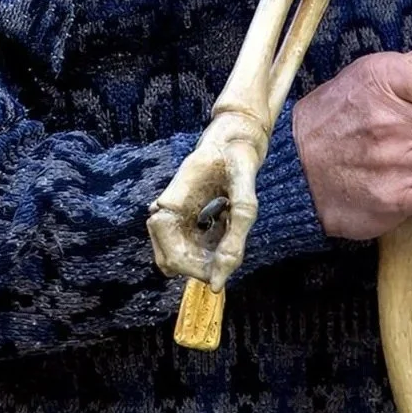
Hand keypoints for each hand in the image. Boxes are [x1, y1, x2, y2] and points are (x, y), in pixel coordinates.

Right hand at [147, 110, 265, 290]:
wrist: (235, 135)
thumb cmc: (238, 154)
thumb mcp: (245, 188)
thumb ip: (237, 229)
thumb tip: (221, 276)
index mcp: (172, 203)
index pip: (172, 256)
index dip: (195, 271)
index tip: (220, 277)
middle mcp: (166, 211)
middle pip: (174, 261)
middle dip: (203, 266)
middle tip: (231, 248)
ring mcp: (174, 216)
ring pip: (183, 256)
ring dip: (208, 254)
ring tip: (228, 223)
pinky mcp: (184, 218)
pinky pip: (193, 247)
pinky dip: (212, 245)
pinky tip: (225, 221)